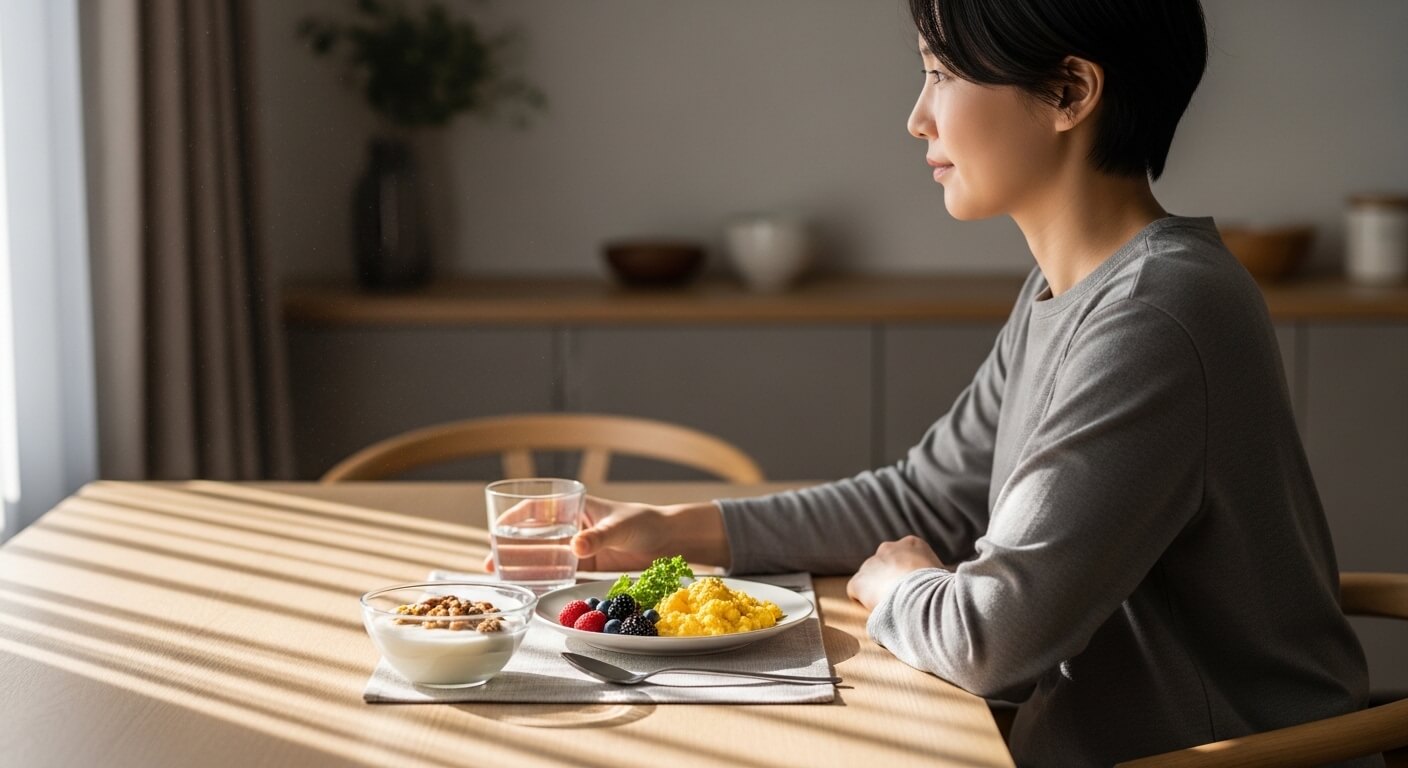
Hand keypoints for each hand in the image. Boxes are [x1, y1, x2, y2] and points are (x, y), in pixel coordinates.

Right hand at [483, 496, 727, 573]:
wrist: (670, 540)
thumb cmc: (647, 522)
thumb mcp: (621, 526)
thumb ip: (599, 537)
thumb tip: (574, 547)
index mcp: (576, 506)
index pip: (537, 507)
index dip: (514, 517)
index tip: (496, 529)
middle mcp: (572, 525)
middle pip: (534, 534)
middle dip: (510, 546)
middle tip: (490, 563)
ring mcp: (579, 546)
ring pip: (544, 553)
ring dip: (523, 564)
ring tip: (502, 577)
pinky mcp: (589, 564)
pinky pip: (561, 570)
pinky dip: (545, 577)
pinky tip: (531, 587)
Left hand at [846, 536, 947, 609]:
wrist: (924, 597)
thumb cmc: (940, 589)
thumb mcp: (943, 574)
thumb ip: (933, 573)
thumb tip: (941, 584)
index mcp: (912, 544)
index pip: (903, 557)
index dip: (907, 574)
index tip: (913, 588)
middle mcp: (888, 548)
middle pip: (884, 564)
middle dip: (889, 579)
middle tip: (900, 598)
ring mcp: (871, 563)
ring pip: (869, 577)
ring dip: (876, 590)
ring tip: (890, 606)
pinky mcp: (859, 581)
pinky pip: (856, 591)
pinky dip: (863, 601)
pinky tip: (876, 609)